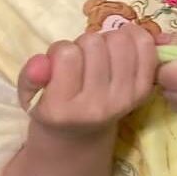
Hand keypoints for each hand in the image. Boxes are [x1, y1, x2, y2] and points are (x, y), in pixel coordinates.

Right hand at [16, 26, 158, 138]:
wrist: (81, 138)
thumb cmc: (53, 109)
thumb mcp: (31, 97)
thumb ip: (29, 77)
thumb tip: (40, 62)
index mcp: (61, 109)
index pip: (66, 54)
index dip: (61, 50)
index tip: (60, 62)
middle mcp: (96, 106)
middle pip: (94, 43)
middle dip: (84, 43)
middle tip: (82, 58)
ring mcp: (123, 100)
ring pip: (119, 41)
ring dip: (107, 38)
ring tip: (100, 53)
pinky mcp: (143, 92)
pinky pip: (147, 49)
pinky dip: (135, 37)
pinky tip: (124, 42)